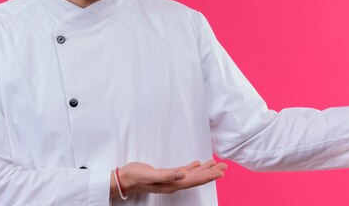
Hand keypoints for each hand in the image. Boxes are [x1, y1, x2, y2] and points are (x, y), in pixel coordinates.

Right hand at [111, 159, 226, 196]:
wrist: (124, 179)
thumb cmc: (136, 177)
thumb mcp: (150, 175)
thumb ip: (167, 175)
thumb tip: (182, 174)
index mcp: (173, 184)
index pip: (195, 180)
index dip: (208, 176)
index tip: (220, 172)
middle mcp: (174, 183)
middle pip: (197, 178)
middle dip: (211, 173)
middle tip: (224, 167)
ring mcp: (171, 179)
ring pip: (192, 175)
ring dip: (204, 170)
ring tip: (216, 165)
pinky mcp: (166, 174)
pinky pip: (184, 172)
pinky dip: (193, 168)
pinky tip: (198, 164)